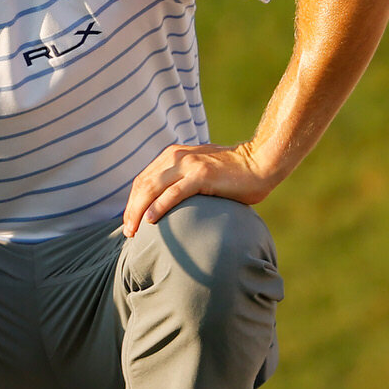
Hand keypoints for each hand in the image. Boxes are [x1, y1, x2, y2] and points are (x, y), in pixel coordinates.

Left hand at [121, 142, 276, 236]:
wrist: (260, 162)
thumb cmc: (233, 173)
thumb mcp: (200, 171)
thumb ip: (183, 181)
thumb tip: (169, 204)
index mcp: (172, 156)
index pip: (143, 180)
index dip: (133, 202)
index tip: (129, 221)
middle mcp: (176, 157)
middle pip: (143, 185)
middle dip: (131, 209)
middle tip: (127, 231)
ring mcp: (189, 165)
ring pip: (153, 189)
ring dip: (139, 211)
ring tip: (133, 230)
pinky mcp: (202, 175)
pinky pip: (174, 193)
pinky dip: (159, 206)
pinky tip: (151, 220)